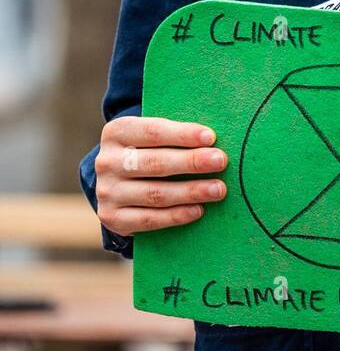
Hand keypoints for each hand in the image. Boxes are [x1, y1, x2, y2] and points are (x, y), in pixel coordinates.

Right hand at [95, 116, 227, 237]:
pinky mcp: (112, 217)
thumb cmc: (148, 152)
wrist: (118, 185)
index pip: (153, 132)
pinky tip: (198, 210)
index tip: (211, 137)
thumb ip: (176, 134)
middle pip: (155, 163)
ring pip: (155, 193)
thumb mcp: (153, 136)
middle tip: (221, 161)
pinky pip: (149, 219)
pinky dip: (176, 215)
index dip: (183, 134)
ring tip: (218, 189)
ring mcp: (107, 191)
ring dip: (190, 191)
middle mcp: (107, 161)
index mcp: (116, 132)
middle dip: (191, 162)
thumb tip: (214, 140)